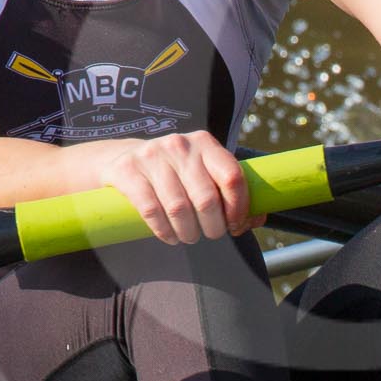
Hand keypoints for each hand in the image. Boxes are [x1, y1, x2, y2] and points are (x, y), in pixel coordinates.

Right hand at [90, 131, 259, 244]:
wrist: (122, 158)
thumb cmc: (174, 173)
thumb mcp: (202, 173)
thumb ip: (230, 194)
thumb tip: (257, 219)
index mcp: (205, 143)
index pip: (232, 177)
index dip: (239, 208)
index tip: (235, 226)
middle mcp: (180, 145)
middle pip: (207, 199)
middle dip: (213, 227)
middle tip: (210, 235)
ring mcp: (152, 155)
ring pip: (179, 208)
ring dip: (187, 232)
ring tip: (188, 237)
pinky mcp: (127, 170)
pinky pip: (152, 210)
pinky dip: (164, 231)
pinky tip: (169, 235)